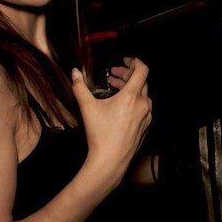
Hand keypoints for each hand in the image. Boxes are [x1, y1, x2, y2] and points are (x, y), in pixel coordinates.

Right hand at [71, 58, 151, 182]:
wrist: (110, 161)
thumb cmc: (100, 134)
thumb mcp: (87, 108)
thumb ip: (80, 87)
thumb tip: (74, 72)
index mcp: (132, 96)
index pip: (142, 70)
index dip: (135, 62)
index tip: (125, 60)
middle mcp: (144, 104)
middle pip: (141, 81)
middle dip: (127, 75)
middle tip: (114, 74)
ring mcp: (147, 116)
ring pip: (142, 95)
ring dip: (130, 88)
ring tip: (115, 88)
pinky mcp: (146, 126)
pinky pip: (143, 107)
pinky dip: (134, 101)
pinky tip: (120, 105)